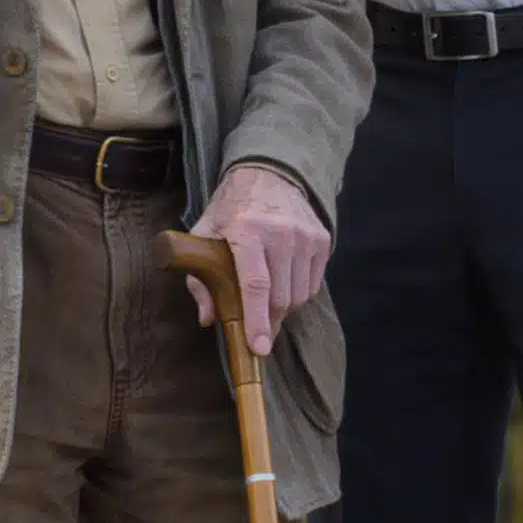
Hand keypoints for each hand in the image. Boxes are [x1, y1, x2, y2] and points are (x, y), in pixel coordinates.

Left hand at [187, 165, 329, 355]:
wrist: (268, 174)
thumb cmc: (230, 209)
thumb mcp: (204, 235)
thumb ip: (200, 279)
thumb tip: (208, 318)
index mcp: (247, 230)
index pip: (256, 285)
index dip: (257, 321)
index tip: (259, 348)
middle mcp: (281, 232)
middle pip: (281, 297)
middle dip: (268, 321)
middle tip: (257, 329)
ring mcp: (306, 236)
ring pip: (299, 295)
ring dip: (283, 308)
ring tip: (267, 299)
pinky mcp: (322, 239)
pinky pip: (313, 285)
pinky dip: (298, 293)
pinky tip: (283, 281)